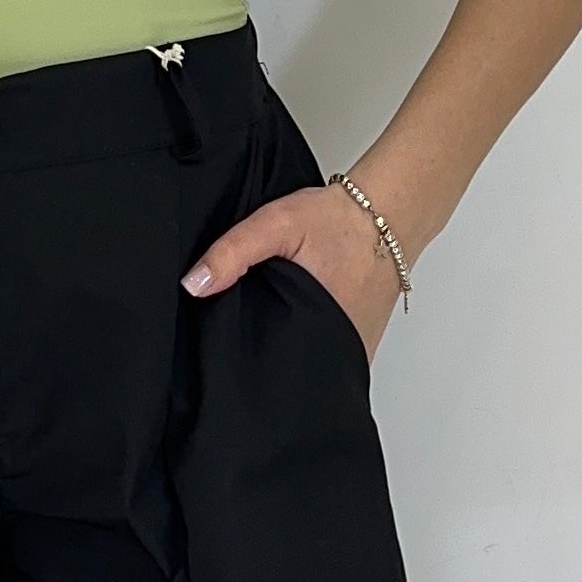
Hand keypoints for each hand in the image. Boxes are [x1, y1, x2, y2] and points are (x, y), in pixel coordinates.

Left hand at [180, 184, 401, 361]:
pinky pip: (327, 353)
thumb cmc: (338, 220)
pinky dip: (309, 342)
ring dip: (287, 351)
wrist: (387, 212)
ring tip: (266, 330)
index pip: (271, 367)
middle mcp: (340, 347)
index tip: (223, 353)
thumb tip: (195, 285)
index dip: (243, 362)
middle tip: (242, 337)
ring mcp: (354, 348)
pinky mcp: (360, 341)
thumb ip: (234, 252)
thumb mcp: (277, 224)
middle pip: (290, 370)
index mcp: (317, 329)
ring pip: (309, 364)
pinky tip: (293, 322)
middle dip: (263, 359)